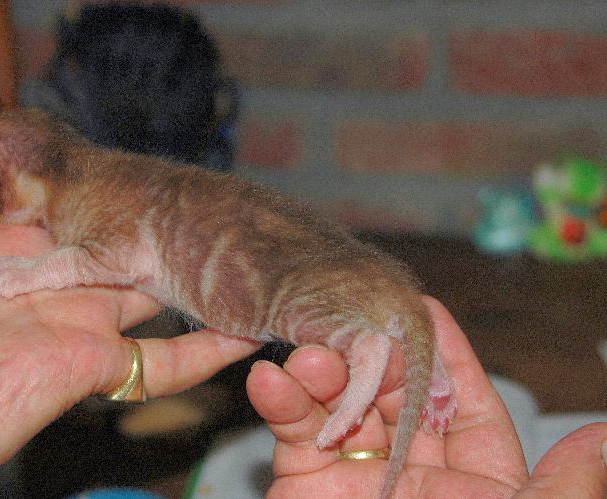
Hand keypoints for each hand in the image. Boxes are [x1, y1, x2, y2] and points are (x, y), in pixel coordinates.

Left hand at [0, 174, 258, 496]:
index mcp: (1, 260)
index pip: (72, 225)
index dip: (112, 205)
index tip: (151, 184)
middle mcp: (49, 294)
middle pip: (125, 262)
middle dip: (169, 243)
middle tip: (220, 220)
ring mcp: (73, 331)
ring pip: (158, 309)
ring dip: (202, 291)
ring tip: (251, 268)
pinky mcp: (87, 367)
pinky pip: (162, 365)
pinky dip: (208, 354)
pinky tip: (246, 334)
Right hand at [247, 296, 606, 497]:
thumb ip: (563, 488)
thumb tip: (606, 439)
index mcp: (475, 472)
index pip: (460, 396)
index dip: (443, 351)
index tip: (422, 306)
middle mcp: (413, 463)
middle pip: (391, 386)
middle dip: (371, 352)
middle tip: (349, 324)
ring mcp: (356, 471)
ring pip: (338, 401)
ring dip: (320, 372)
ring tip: (309, 358)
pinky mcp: (306, 484)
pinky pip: (294, 433)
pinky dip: (279, 404)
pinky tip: (271, 382)